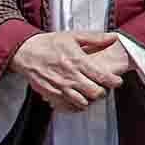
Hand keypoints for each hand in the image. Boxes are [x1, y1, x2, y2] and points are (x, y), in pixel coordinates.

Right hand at [10, 31, 127, 112]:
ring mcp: (60, 88)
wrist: (26, 52)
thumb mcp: (73, 36)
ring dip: (90, 100)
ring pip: (82, 103)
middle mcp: (70, 77)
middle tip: (104, 88)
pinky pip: (67, 107)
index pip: (102, 77)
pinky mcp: (51, 95)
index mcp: (78, 61)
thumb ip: (95, 38)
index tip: (117, 81)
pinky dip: (76, 106)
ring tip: (90, 93)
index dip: (113, 82)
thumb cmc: (49, 44)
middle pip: (95, 93)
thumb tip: (113, 37)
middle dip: (103, 92)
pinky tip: (78, 100)